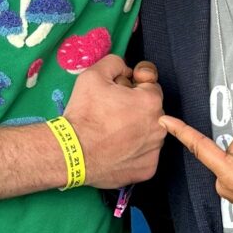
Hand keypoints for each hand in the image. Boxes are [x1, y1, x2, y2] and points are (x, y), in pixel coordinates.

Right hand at [64, 54, 164, 187]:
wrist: (72, 152)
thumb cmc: (84, 113)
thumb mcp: (94, 74)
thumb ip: (115, 63)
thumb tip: (126, 70)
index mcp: (151, 101)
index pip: (150, 85)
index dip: (132, 85)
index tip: (118, 91)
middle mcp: (160, 127)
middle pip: (151, 110)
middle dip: (135, 108)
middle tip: (111, 112)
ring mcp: (154, 150)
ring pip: (149, 133)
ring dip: (136, 130)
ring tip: (111, 132)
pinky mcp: (148, 169)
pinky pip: (144, 155)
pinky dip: (133, 152)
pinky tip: (115, 149)